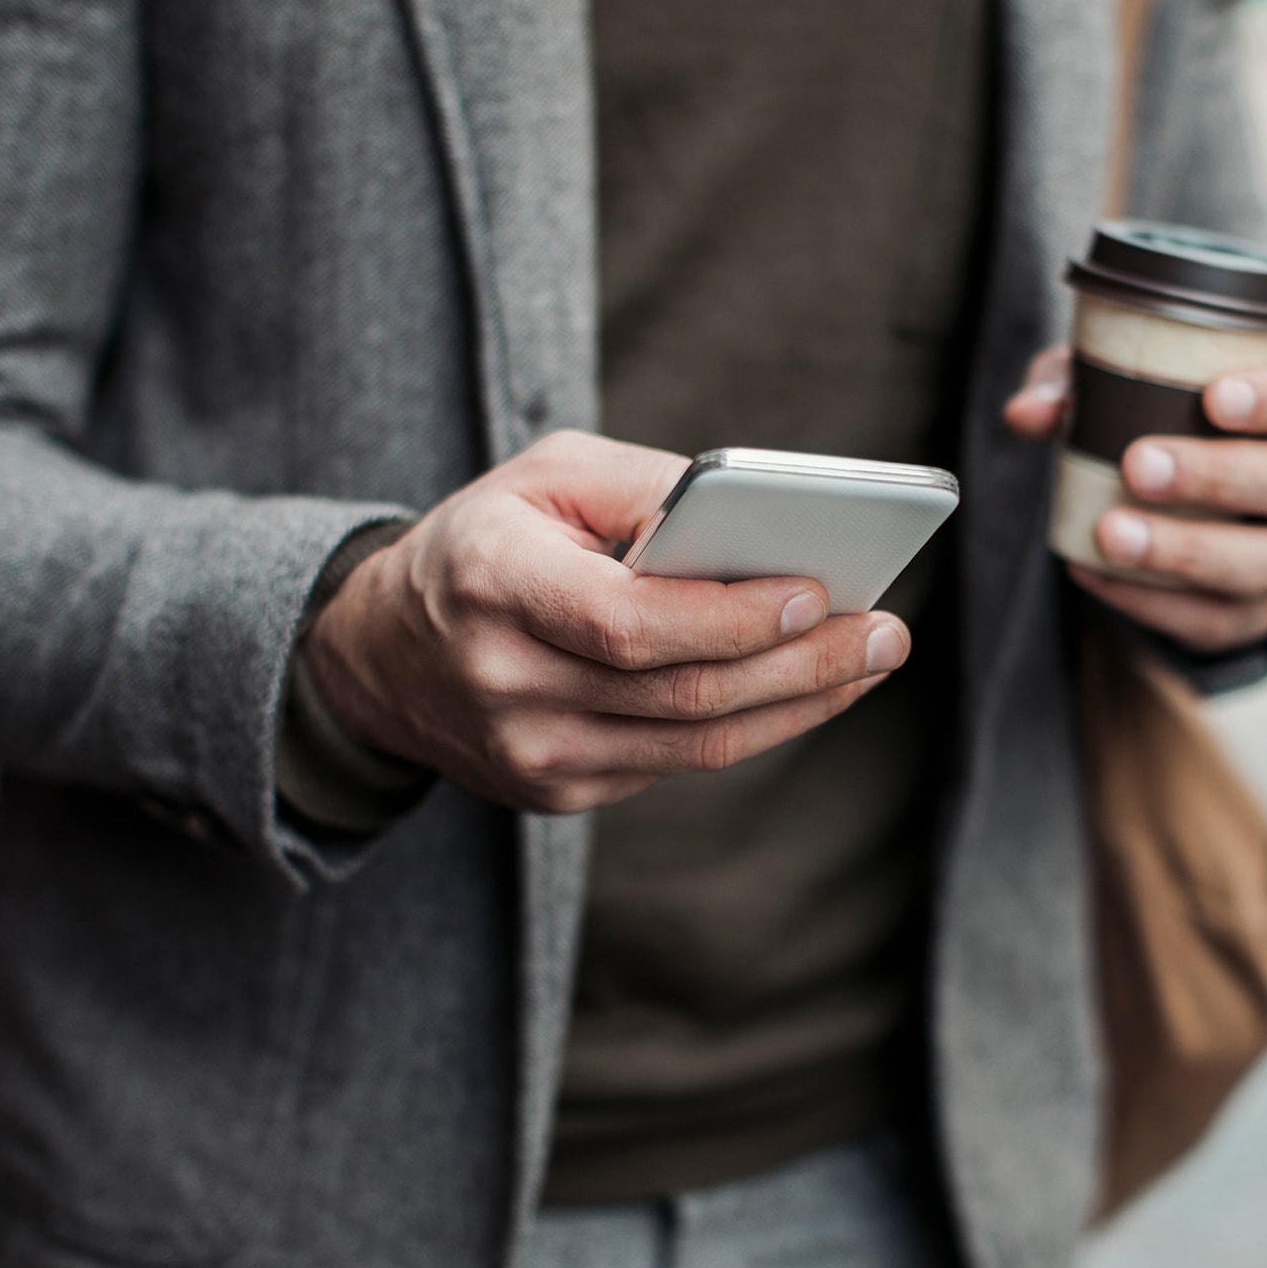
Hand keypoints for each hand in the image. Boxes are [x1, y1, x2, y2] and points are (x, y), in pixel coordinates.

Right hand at [306, 431, 909, 813]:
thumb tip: (763, 522)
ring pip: (694, 745)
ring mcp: (529, 753)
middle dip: (802, 663)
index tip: (820, 591)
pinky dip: (753, 726)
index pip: (629, 621)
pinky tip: (804, 689)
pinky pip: (676, 764)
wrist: (381, 653)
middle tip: (885, 631)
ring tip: (869, 660)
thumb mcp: (545, 476)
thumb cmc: (484, 542)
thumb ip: (649, 487)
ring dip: (799, 704)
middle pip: (682, 693)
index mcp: (494, 583)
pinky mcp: (555, 791)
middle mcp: (504, 683)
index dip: (731, 616)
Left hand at [1004, 345, 1266, 652]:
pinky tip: (1093, 572)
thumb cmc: (1153, 424)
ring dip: (1187, 548)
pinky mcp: (1250, 613)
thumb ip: (1072, 388)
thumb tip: (1027, 412)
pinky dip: (1150, 600)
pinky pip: (1214, 618)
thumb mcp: (1110, 391)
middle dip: (1222, 473)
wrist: (1166, 516)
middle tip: (1140, 465)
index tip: (1217, 396)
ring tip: (1112, 533)